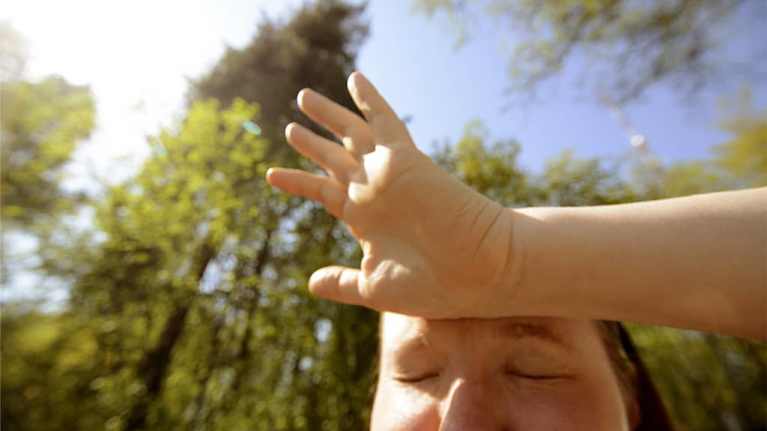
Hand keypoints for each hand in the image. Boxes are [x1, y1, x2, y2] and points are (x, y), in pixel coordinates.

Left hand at [266, 72, 515, 317]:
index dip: (298, 181)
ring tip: (302, 98)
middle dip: (311, 142)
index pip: (323, 192)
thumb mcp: (374, 286)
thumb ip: (342, 282)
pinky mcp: (405, 159)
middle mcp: (372, 191)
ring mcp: (387, 173)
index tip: (273, 174)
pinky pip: (384, 121)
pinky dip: (370, 100)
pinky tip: (355, 79)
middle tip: (290, 128)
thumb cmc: (432, 286)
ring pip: (351, 134)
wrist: (478, 270)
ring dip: (328, 115)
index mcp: (363, 218)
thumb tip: (311, 283)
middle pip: (333, 158)